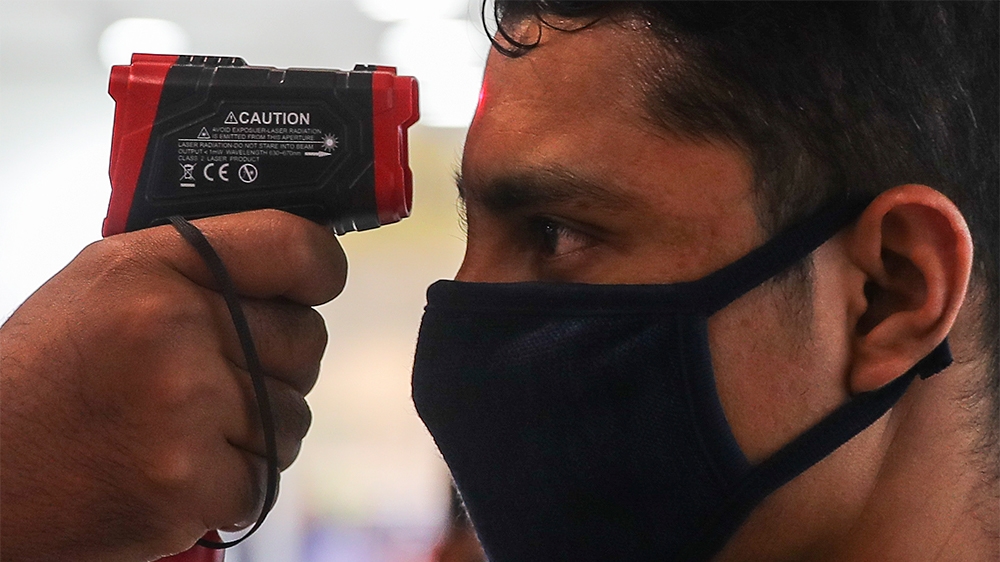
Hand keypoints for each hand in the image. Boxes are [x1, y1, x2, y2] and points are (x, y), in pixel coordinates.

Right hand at [0, 210, 345, 561]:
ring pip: (294, 414)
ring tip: (186, 429)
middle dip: (273, 363)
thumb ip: (196, 267)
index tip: (316, 282)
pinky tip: (179, 469)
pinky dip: (233, 483)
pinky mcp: (193, 482)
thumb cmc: (47, 380)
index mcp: (151, 268)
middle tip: (212, 379)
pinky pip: (267, 475)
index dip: (318, 267)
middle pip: (306, 338)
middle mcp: (172, 328)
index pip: (292, 246)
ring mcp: (186, 407)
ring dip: (257, 429)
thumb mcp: (104, 287)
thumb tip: (294, 263)